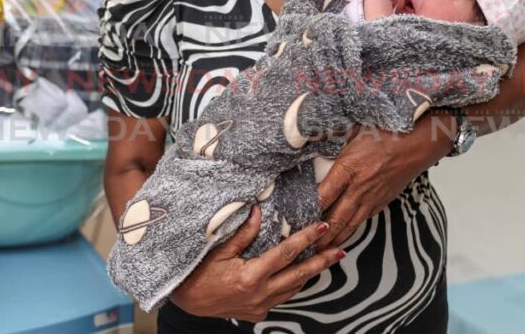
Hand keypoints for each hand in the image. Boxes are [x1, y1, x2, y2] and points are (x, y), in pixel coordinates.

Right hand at [170, 205, 345, 321]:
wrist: (185, 300)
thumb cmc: (197, 271)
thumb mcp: (218, 249)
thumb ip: (243, 233)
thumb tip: (259, 210)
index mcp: (251, 276)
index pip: (285, 253)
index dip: (306, 239)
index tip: (321, 226)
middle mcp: (260, 294)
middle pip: (299, 275)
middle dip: (321, 261)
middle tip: (339, 249)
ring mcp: (260, 306)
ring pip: (293, 289)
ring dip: (309, 274)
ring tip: (324, 259)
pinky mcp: (257, 313)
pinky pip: (281, 297)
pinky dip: (292, 284)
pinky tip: (298, 275)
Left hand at [315, 119, 450, 249]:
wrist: (418, 144)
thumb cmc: (385, 133)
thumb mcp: (352, 130)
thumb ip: (329, 135)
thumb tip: (308, 132)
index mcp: (348, 169)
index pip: (324, 195)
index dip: (308, 209)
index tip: (293, 219)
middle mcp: (359, 189)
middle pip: (335, 218)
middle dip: (319, 236)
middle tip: (303, 248)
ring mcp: (371, 198)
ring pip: (349, 224)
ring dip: (334, 240)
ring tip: (318, 252)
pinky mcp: (380, 202)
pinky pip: (362, 220)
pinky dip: (350, 231)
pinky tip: (341, 237)